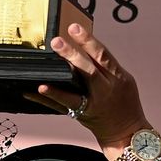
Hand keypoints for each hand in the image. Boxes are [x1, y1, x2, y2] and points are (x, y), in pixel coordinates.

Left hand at [26, 23, 149, 149]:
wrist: (127, 132)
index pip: (102, 55)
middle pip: (88, 71)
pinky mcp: (81, 115)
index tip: (74, 28)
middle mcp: (105, 90)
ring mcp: (92, 104)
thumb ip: (105, 65)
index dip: (88, 40)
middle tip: (56, 42)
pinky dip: (47, 99)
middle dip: (72, 55)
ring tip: (42, 75)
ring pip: (74, 93)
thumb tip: (84, 47)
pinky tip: (33, 91)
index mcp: (117, 77)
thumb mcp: (123, 80)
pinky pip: (62, 107)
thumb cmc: (125, 102)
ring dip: (57, 84)